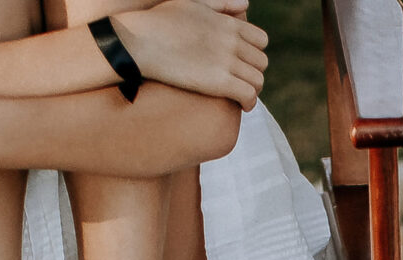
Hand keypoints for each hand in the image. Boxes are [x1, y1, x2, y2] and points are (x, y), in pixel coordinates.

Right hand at [114, 0, 267, 108]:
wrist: (140, 41)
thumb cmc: (160, 21)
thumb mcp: (193, 2)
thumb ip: (221, 3)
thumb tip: (245, 2)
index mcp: (227, 23)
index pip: (261, 40)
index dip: (256, 53)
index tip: (245, 62)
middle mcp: (231, 41)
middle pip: (262, 62)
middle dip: (255, 72)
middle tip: (243, 81)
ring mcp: (226, 62)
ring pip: (258, 80)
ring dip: (254, 89)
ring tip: (243, 96)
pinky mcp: (219, 82)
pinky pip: (249, 95)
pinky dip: (249, 102)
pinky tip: (242, 106)